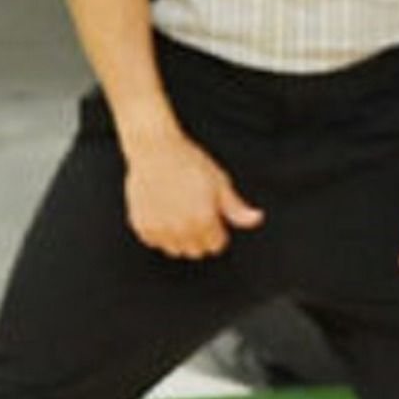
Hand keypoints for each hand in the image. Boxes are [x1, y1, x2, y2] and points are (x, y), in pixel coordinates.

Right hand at [122, 130, 264, 257]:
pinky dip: (157, 232)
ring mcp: (160, 228)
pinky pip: (154, 241)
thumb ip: (236, 207)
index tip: (208, 212)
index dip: (215, 228)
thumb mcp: (218, 181)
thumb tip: (256, 219)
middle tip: (191, 209)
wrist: (153, 147)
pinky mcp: (141, 224)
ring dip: (177, 237)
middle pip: (196, 251)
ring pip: (175, 249)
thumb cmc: (188, 161)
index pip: (216, 245)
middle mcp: (182, 229)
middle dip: (198, 235)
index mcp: (204, 220)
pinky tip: (159, 211)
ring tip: (175, 211)